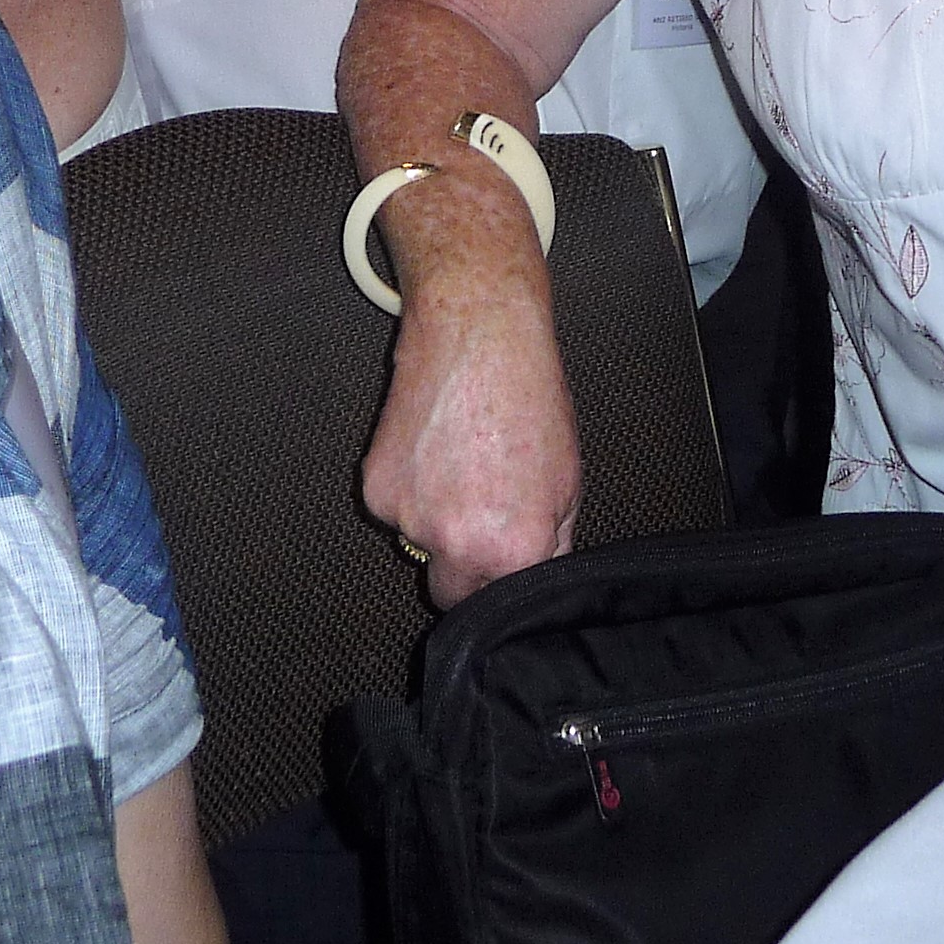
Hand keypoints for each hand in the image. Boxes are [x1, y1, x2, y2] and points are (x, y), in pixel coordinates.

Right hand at [362, 287, 581, 607]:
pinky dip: (407, 489)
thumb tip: (535, 571)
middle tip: (476, 521)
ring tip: (457, 462)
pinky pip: (393, 509)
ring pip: (418, 545)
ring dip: (433, 520)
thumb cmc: (528, 398)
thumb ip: (551, 542)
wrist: (477, 337)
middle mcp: (457, 543)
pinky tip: (430, 448)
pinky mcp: (375, 489)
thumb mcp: (568, 481)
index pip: (497, 606)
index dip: (500, 584)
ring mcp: (409, 517)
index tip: (500, 565)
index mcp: (513, 551)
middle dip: (460, 570)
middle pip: (448, 594)